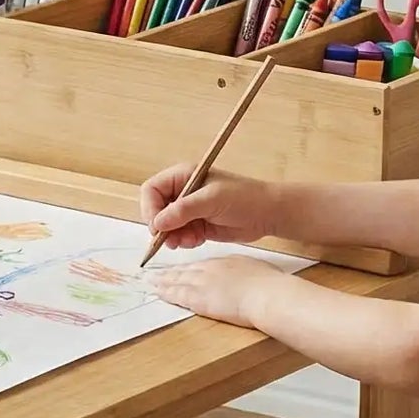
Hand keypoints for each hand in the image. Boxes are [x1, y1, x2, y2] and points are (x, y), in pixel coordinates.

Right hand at [140, 166, 280, 250]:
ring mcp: (189, 210)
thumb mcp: (212, 200)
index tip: (157, 226)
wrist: (268, 213)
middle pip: (155, 210)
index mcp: (183, 176)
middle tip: (171, 239)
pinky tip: (198, 240)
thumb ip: (183, 210)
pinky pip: (179, 236)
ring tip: (189, 240)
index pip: (151, 190)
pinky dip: (184, 241)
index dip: (150, 208)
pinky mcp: (196, 225)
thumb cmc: (245, 198)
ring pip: (166, 227)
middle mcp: (183, 192)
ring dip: (173, 237)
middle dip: (162, 227)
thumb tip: (157, 223)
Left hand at [147, 254, 279, 328]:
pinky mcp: (199, 299)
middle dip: (171, 272)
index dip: (190, 268)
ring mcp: (204, 283)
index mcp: (226, 263)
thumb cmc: (270, 286)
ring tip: (153, 281)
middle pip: (186, 270)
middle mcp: (212, 270)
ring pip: (178, 280)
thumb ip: (246, 273)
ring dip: (164, 281)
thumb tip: (247, 278)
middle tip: (158, 273)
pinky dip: (166, 292)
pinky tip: (158, 292)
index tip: (182, 269)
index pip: (202, 265)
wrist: (268, 295)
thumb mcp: (257, 272)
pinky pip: (178, 294)